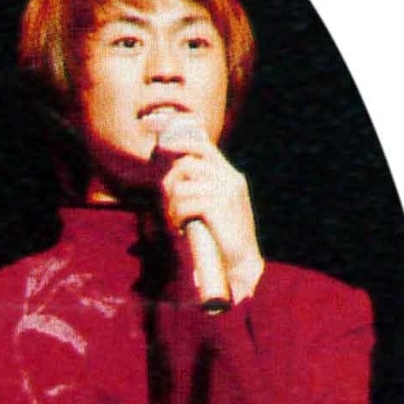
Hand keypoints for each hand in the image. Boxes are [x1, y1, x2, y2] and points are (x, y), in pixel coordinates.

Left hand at [154, 119, 264, 301]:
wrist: (242, 262)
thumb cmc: (224, 237)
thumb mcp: (216, 206)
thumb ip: (202, 188)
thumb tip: (174, 175)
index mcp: (230, 176)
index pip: (203, 146)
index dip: (180, 141)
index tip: (161, 143)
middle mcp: (229, 179)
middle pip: (187, 162)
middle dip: (170, 182)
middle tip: (168, 203)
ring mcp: (225, 191)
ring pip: (183, 185)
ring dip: (172, 205)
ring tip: (176, 221)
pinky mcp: (218, 206)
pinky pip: (186, 202)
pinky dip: (177, 216)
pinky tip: (180, 228)